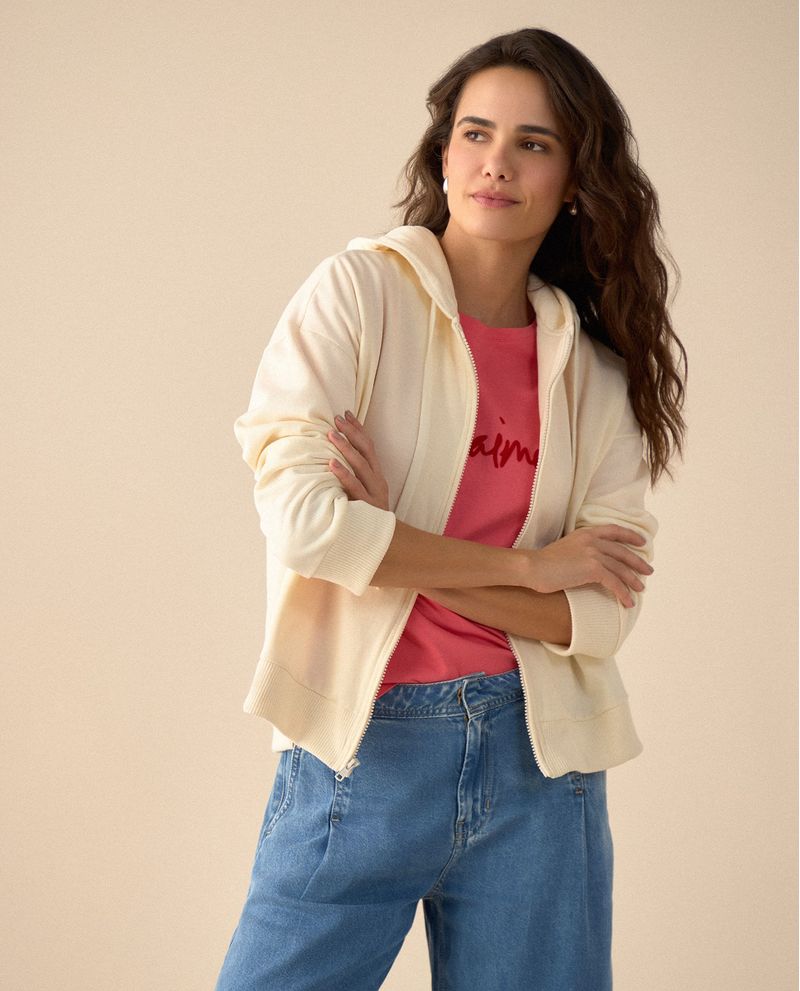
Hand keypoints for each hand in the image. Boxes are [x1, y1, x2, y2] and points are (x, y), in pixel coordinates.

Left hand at [327, 410, 389, 511]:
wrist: (382, 544)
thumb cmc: (365, 516)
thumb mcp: (361, 494)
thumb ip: (352, 478)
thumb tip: (330, 459)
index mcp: (376, 476)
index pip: (369, 446)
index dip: (358, 429)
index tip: (346, 412)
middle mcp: (378, 481)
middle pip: (366, 451)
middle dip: (351, 432)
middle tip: (336, 418)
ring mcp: (374, 493)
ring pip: (361, 465)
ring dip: (345, 447)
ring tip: (330, 434)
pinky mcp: (367, 506)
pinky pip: (354, 487)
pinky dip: (342, 474)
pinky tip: (331, 463)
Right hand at [526, 525, 652, 607]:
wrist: (533, 567)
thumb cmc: (544, 562)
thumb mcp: (566, 548)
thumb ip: (581, 549)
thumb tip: (593, 561)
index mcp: (586, 533)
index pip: (614, 530)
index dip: (630, 536)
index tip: (642, 542)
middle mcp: (592, 540)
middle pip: (623, 551)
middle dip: (638, 562)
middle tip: (648, 571)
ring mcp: (593, 553)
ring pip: (621, 568)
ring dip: (633, 580)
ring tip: (640, 589)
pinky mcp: (592, 569)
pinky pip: (614, 582)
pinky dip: (623, 593)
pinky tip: (627, 601)